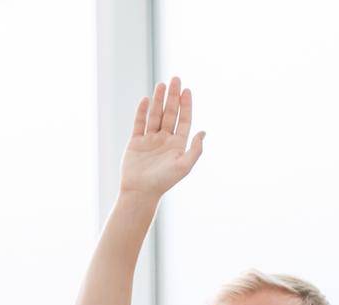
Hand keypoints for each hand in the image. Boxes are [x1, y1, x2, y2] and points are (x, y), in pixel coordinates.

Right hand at [118, 77, 204, 197]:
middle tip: (175, 79)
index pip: (184, 120)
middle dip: (172, 96)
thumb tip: (203, 131)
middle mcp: (165, 140)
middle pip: (170, 113)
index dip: (186, 105)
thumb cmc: (163, 181)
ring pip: (155, 115)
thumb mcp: (184, 166)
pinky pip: (139, 124)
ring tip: (161, 84)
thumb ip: (195, 149)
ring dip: (158, 100)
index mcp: (178, 144)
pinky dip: (142, 112)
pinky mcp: (135, 143)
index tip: (186, 90)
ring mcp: (150, 140)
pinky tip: (145, 99)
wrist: (140, 192)